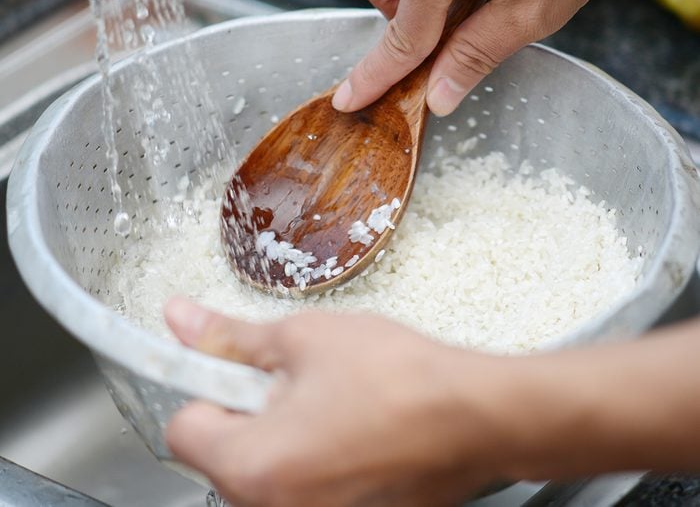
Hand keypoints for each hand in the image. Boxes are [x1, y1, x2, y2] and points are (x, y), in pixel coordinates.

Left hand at [164, 298, 512, 506]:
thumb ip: (229, 337)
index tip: (231, 364)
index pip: (184, 427)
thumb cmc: (397, 377)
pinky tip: (351, 426)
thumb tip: (181, 320)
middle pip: (223, 452)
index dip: (207, 384)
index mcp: (253, 467)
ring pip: (264, 468)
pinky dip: (312, 456)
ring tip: (330, 400)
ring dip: (282, 432)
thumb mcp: (303, 337)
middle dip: (247, 409)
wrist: (475, 416)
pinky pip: (302, 486)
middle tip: (294, 377)